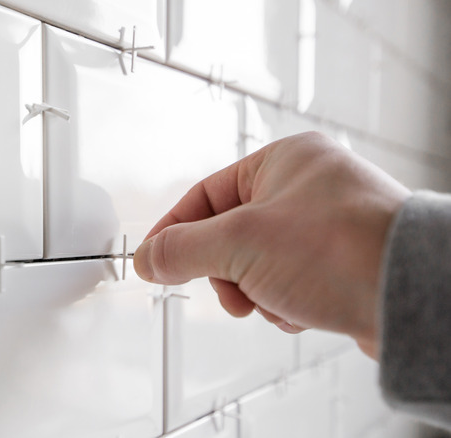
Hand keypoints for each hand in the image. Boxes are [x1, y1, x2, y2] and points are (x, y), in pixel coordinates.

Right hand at [133, 132, 409, 358]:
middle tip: (232, 289)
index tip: (154, 260)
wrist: (409, 297)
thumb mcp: (240, 243)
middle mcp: (307, 186)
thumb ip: (183, 249)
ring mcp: (326, 225)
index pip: (204, 194)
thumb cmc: (346, 250)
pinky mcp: (339, 262)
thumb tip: (149, 257)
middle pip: (229, 233)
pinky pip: (286, 282)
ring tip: (276, 299)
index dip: (174, 231)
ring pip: (256, 263)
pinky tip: (300, 309)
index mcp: (284, 160)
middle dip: (226, 271)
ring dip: (256, 291)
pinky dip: (283, 302)